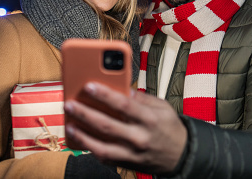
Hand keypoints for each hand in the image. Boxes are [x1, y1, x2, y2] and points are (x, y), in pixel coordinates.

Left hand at [64, 82, 187, 173]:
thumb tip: (120, 88)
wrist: (181, 155)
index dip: (105, 95)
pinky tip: (80, 138)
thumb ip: (141, 98)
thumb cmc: (169, 128)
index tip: (89, 86)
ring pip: (101, 146)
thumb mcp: (162, 107)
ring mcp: (132, 154)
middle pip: (107, 125)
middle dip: (85, 114)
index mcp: (149, 119)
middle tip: (70, 104)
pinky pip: (104, 157)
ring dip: (82, 135)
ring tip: (70, 123)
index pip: (124, 104)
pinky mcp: (127, 164)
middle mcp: (140, 137)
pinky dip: (90, 148)